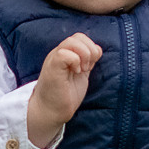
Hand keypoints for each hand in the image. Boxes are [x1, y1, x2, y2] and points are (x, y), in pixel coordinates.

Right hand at [28, 33, 102, 148]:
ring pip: (71, 41)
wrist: (51, 111)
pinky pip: (64, 53)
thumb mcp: (81, 74)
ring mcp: (54, 59)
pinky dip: (75, 61)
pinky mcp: (52, 67)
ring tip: (82, 70)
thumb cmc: (65, 96)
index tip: (90, 66)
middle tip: (87, 68)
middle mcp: (59, 53)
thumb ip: (87, 62)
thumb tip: (97, 50)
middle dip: (89, 51)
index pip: (81, 37)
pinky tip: (76, 72)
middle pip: (78, 36)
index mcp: (66, 54)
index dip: (91, 48)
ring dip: (83, 55)